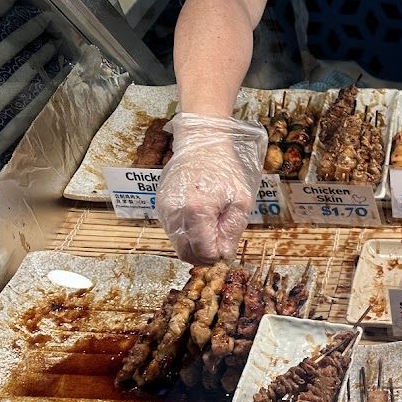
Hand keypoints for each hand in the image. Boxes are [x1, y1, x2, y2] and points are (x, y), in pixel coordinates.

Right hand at [156, 113, 266, 263]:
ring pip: (177, 245)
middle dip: (204, 256)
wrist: (202, 144)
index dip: (217, 256)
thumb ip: (232, 231)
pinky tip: (200, 221)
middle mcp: (175, 212)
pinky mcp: (160, 206)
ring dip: (195, 246)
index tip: (226, 250)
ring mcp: (164, 209)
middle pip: (186, 253)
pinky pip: (172, 231)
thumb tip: (224, 254)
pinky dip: (186, 234)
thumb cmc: (224, 170)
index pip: (203, 252)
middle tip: (219, 247)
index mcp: (197, 211)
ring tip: (211, 230)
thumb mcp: (241, 202)